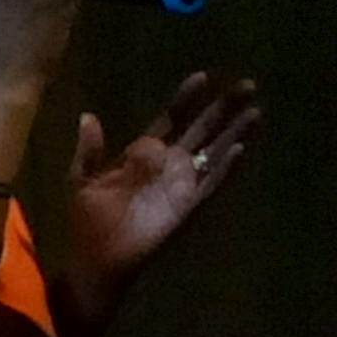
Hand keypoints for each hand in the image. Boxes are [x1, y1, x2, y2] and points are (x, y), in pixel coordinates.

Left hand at [65, 71, 261, 313]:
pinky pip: (211, 183)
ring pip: (215, 152)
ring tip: (255, 111)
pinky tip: (237, 149)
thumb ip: (88, 150)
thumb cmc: (88, 221)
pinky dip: (224, 167)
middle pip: (202, 130)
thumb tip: (88, 116)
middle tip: (248, 85)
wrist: (97, 259)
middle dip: (223, 108)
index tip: (201, 77)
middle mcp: (168, 165)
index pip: (171, 118)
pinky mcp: (188, 206)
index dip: (185, 99)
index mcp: (143, 154)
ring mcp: (181, 185)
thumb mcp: (81, 180)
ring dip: (234, 132)